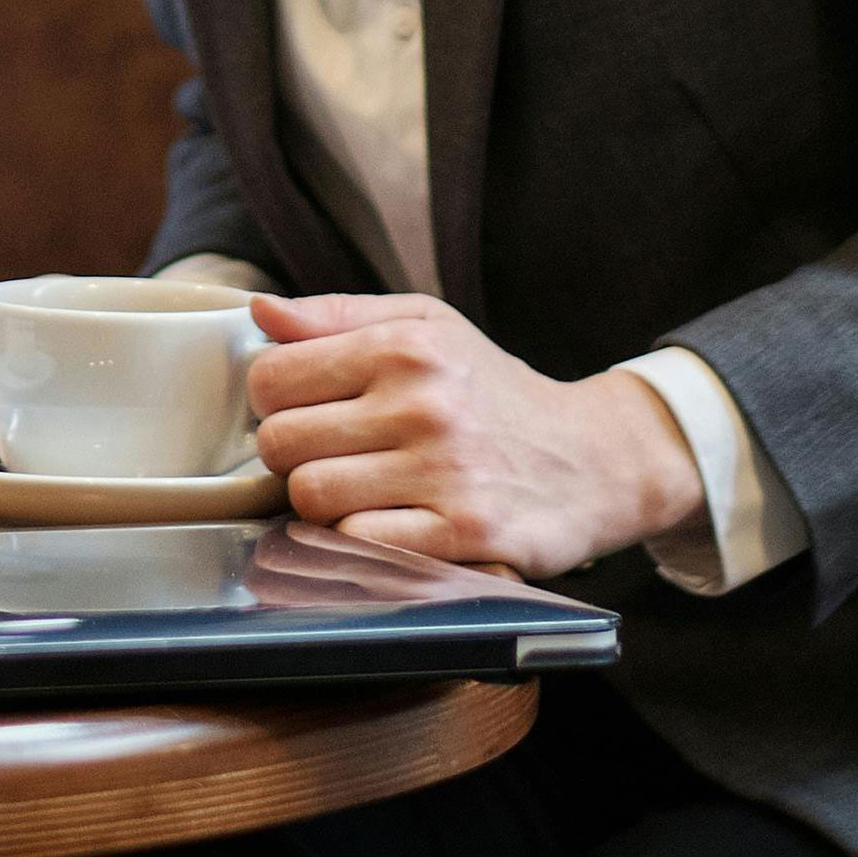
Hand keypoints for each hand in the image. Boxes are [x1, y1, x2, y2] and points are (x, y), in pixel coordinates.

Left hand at [243, 292, 702, 580]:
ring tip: (361, 490)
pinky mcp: (466, 535)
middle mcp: (424, 405)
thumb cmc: (494, 391)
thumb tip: (260, 313)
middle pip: (280, 443)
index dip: (274, 400)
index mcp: (405, 347)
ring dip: (322, 502)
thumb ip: (338, 316)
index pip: (270, 378)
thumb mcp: (429, 327)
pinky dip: (360, 540)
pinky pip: (360, 543)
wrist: (598, 458)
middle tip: (333, 455)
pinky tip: (390, 523)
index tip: (306, 410)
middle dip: (293, 454)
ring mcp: (446, 472)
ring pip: (310, 497)